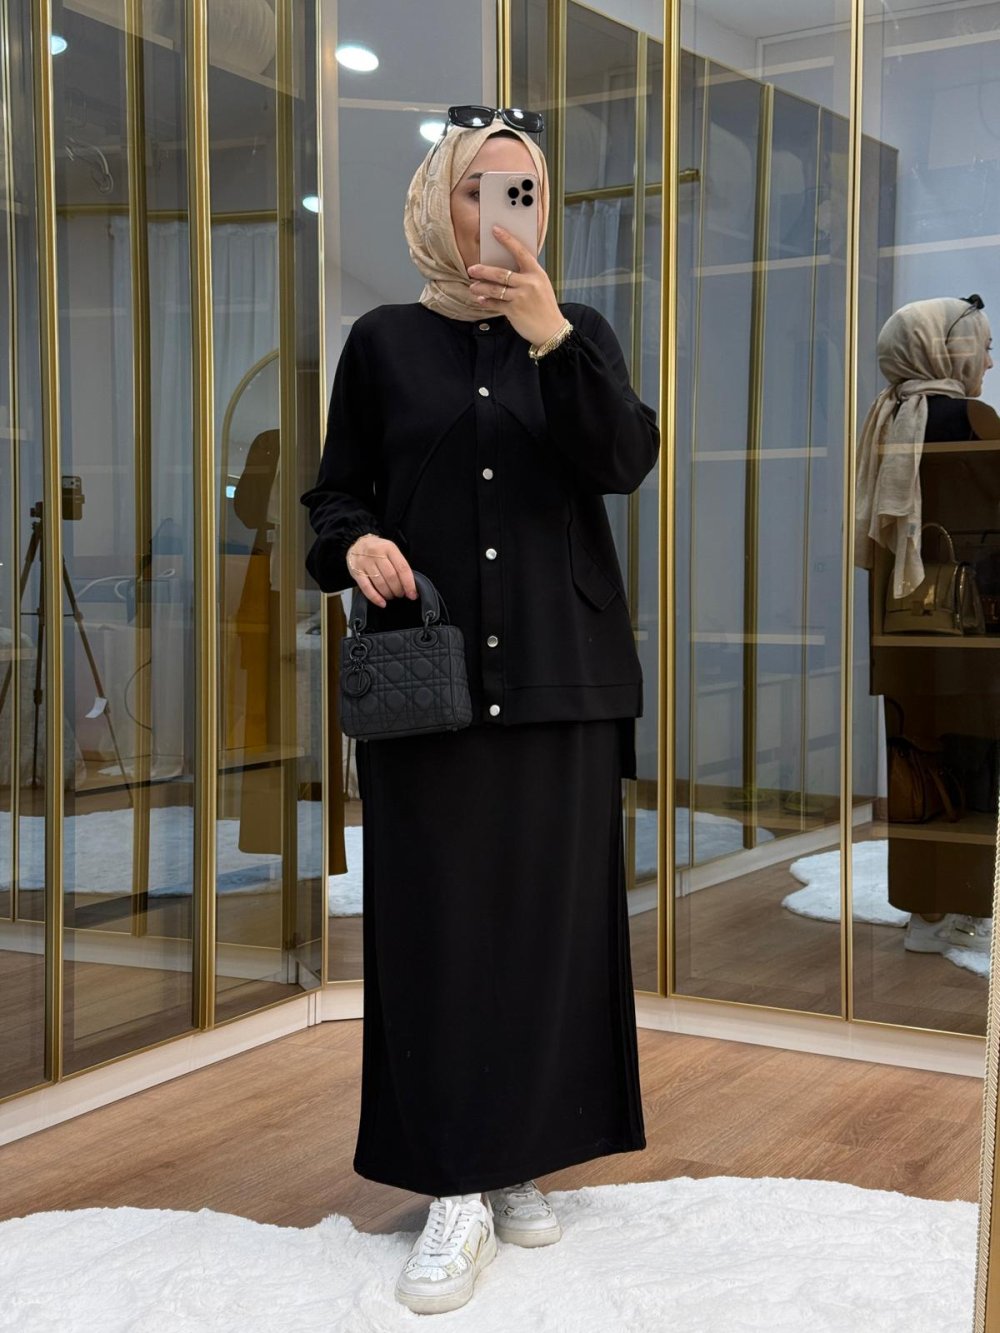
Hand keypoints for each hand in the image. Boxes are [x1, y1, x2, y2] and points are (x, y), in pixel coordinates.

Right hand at [346, 534, 417, 607]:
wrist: (356, 544)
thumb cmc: (377, 550)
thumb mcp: (390, 550)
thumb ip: (399, 564)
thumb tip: (409, 586)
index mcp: (389, 548)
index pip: (402, 568)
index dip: (409, 584)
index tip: (412, 594)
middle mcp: (376, 553)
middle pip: (391, 577)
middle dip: (398, 589)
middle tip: (400, 594)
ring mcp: (365, 562)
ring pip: (380, 583)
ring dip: (388, 594)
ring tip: (391, 596)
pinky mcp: (355, 572)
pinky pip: (366, 588)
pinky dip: (375, 597)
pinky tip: (382, 603)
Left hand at [467, 227, 566, 347]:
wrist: (551, 329)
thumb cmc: (544, 306)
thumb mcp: (540, 285)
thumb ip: (526, 276)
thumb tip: (505, 267)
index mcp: (537, 273)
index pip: (520, 252)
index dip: (507, 240)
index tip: (495, 230)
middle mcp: (529, 283)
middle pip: (500, 273)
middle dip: (483, 271)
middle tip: (471, 269)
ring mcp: (521, 297)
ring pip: (494, 289)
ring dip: (480, 287)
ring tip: (472, 286)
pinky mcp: (514, 311)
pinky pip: (495, 303)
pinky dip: (485, 301)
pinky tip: (480, 299)